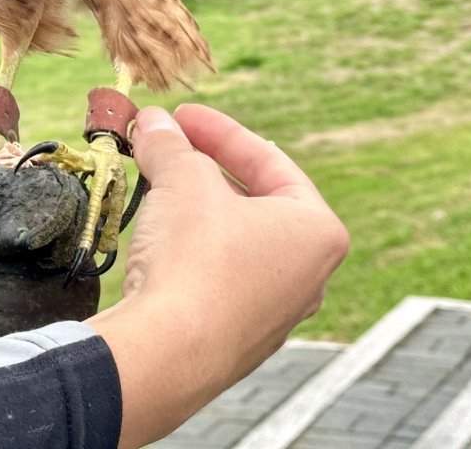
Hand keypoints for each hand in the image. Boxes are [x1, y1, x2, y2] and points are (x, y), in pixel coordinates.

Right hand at [87, 104, 348, 448]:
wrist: (169, 355)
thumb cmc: (196, 259)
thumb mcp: (181, 179)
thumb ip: (169, 143)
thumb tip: (151, 121)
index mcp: (318, 231)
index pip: (269, 161)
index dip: (218, 130)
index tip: (181, 116)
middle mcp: (309, 276)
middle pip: (253, 202)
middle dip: (203, 170)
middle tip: (165, 148)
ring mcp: (274, 314)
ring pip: (233, 243)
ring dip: (193, 210)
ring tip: (154, 188)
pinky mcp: (236, 341)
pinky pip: (215, 281)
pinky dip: (188, 253)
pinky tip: (154, 243)